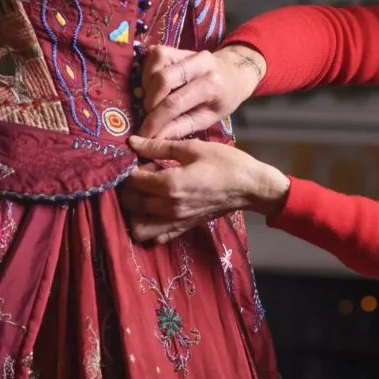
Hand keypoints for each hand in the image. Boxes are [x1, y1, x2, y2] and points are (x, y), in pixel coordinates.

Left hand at [118, 135, 289, 244]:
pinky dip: (149, 227)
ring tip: (144, 194)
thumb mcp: (193, 148)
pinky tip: (154, 210)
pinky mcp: (184, 228)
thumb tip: (132, 142)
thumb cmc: (225, 163)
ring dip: (134, 211)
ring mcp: (176, 221)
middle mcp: (169, 207)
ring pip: (138, 225)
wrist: (250, 187)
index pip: (132, 180)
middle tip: (140, 174)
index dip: (129, 167)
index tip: (137, 158)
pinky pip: (156, 237)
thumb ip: (158, 146)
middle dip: (128, 187)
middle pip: (131, 203)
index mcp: (170, 184)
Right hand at [138, 44, 267, 139]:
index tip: (145, 134)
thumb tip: (154, 138)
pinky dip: (149, 69)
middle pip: (163, 78)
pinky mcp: (178, 47)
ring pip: (157, 61)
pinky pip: (155, 53)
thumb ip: (181, 128)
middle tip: (149, 115)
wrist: (235, 73)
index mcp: (212, 84)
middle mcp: (200, 63)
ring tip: (152, 99)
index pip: (175, 102)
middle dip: (150, 101)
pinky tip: (153, 84)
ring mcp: (188, 51)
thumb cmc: (223, 99)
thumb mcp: (209, 119)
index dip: (155, 120)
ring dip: (147, 83)